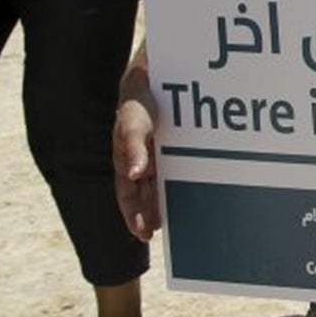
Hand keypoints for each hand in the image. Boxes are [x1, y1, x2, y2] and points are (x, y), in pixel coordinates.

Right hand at [113, 77, 162, 239]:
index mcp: (124, 163)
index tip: (143, 234)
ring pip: (158, 188)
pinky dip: (178, 186)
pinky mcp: (169, 150)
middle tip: (160, 234)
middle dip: (149, 216)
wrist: (151, 82)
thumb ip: (133, 148)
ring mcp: (154, 158)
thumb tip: (133, 174)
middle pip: (143, 197)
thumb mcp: (133, 126)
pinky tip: (191, 195)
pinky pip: (173, 173)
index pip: (127, 197)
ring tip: (175, 222)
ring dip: (163, 204)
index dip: (133, 217)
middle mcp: (138, 164)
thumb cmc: (136, 105)